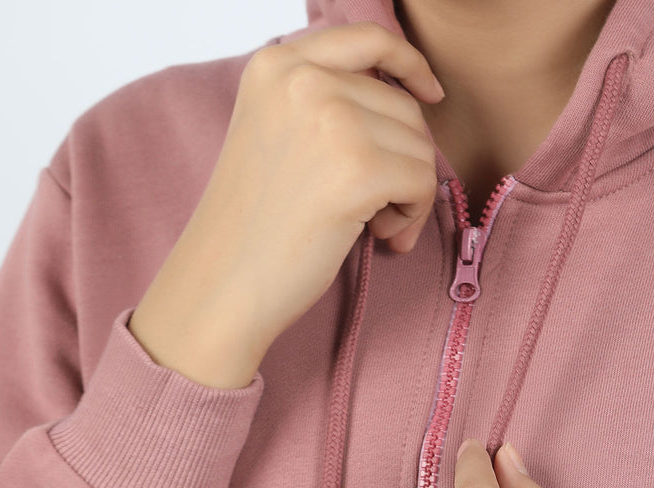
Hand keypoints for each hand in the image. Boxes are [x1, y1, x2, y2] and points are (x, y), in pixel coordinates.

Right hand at [129, 21, 443, 386]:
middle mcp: (302, 78)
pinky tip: (381, 237)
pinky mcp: (358, 168)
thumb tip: (408, 99)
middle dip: (404, 161)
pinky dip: (413, 216)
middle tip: (379, 212)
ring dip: (409, 194)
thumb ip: (324, 103)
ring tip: (374, 227)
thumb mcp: (276, 133)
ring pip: (420, 145)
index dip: (409, 63)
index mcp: (276, 64)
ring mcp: (331, 119)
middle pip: (403, 105)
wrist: (223, 283)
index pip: (367, 38)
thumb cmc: (254, 226)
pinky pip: (423, 181)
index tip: (430, 92)